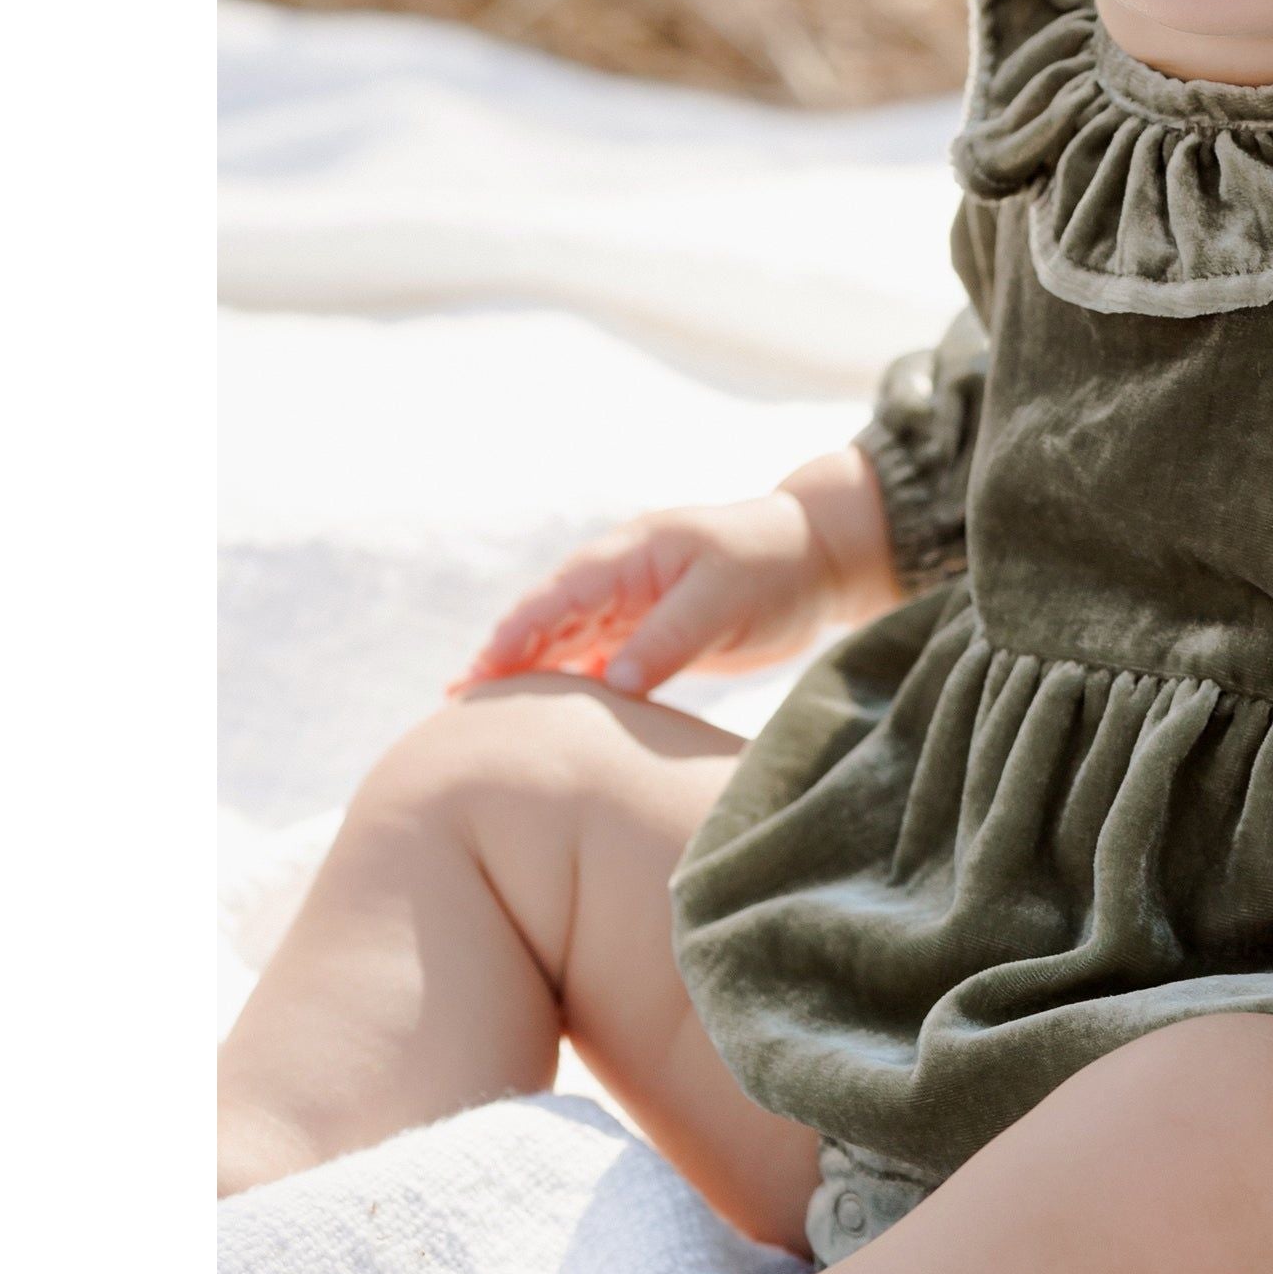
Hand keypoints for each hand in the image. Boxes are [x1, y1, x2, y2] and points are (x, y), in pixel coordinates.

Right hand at [451, 445, 902, 697]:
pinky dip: (566, 684)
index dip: (518, 632)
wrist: (815, 556)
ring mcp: (629, 606)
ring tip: (478, 717)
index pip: (560, 596)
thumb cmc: (771, 564)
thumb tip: (613, 682)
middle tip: (457, 706)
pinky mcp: (646, 635)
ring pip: (564, 642)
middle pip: (548, 621)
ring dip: (527, 674)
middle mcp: (619, 579)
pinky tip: (542, 716)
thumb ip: (669, 637)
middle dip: (503, 657)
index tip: (481, 671)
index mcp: (631, 557)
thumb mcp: (724, 598)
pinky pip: (594, 660)